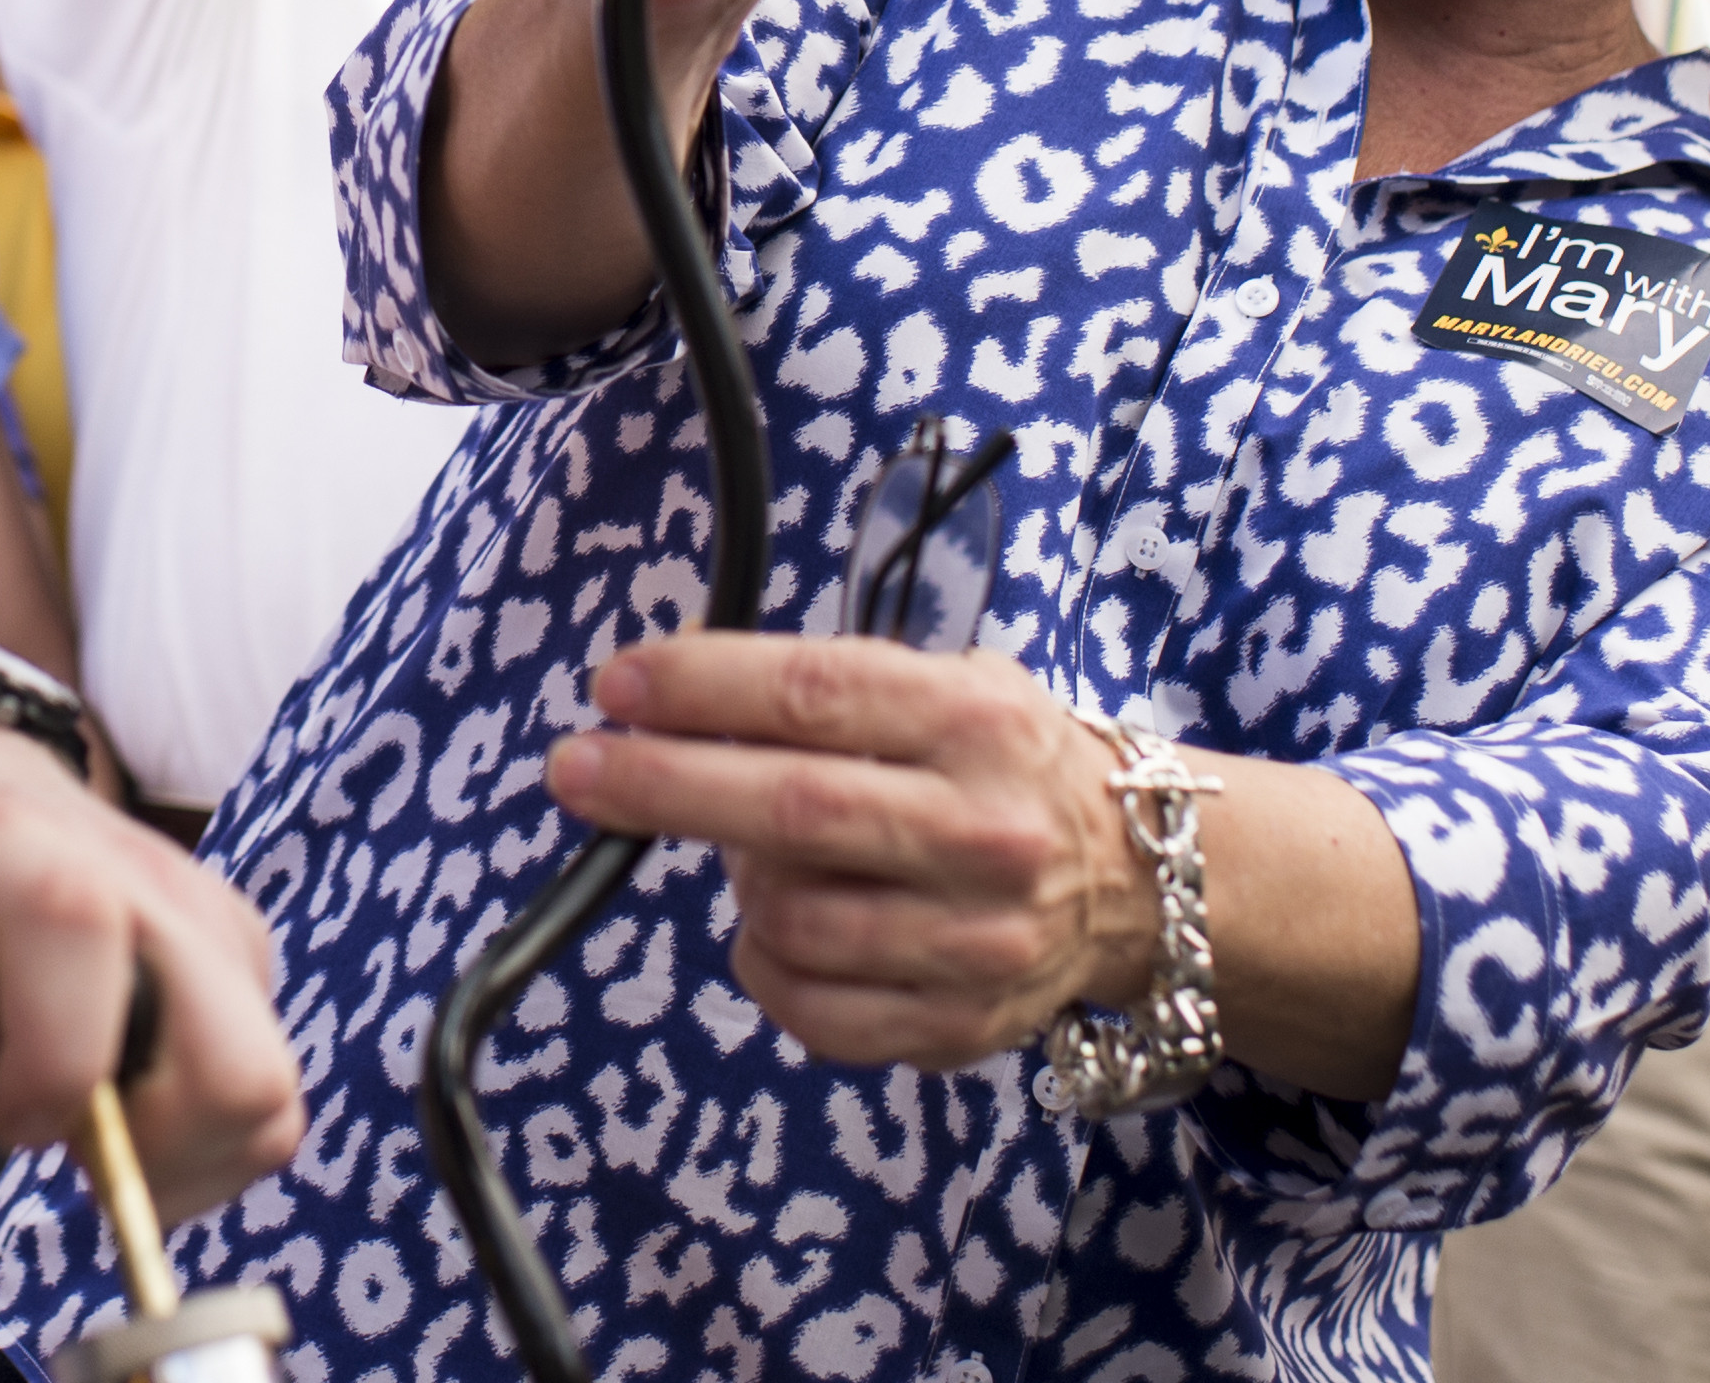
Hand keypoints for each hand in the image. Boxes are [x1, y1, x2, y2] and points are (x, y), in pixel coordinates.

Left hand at [0, 685, 298, 1222]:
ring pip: (263, 1094)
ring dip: (171, 1148)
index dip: (46, 1078)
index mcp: (25, 858)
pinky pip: (257, 1080)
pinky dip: (190, 1125)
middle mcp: (146, 877)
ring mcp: (204, 912)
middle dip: (149, 1153)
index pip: (94, 962)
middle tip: (51, 1128)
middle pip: (240, 1073)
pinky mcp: (233, 947)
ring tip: (72, 1109)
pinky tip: (104, 1090)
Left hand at [546, 633, 1140, 1070]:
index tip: (617, 684)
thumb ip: (832, 692)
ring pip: (792, 918)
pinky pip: (814, 1010)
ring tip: (743, 852)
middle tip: (575, 770)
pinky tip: (774, 928)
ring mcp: (977, 939)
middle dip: (665, 787)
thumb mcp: (949, 685)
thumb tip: (669, 702)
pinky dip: (765, 965)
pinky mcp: (960, 1025)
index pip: (820, 694)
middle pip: (794, 809)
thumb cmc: (1003, 764)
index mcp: (976, 722)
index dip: (705, 686)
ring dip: (736, 882)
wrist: (1134, 879)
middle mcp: (984, 830)